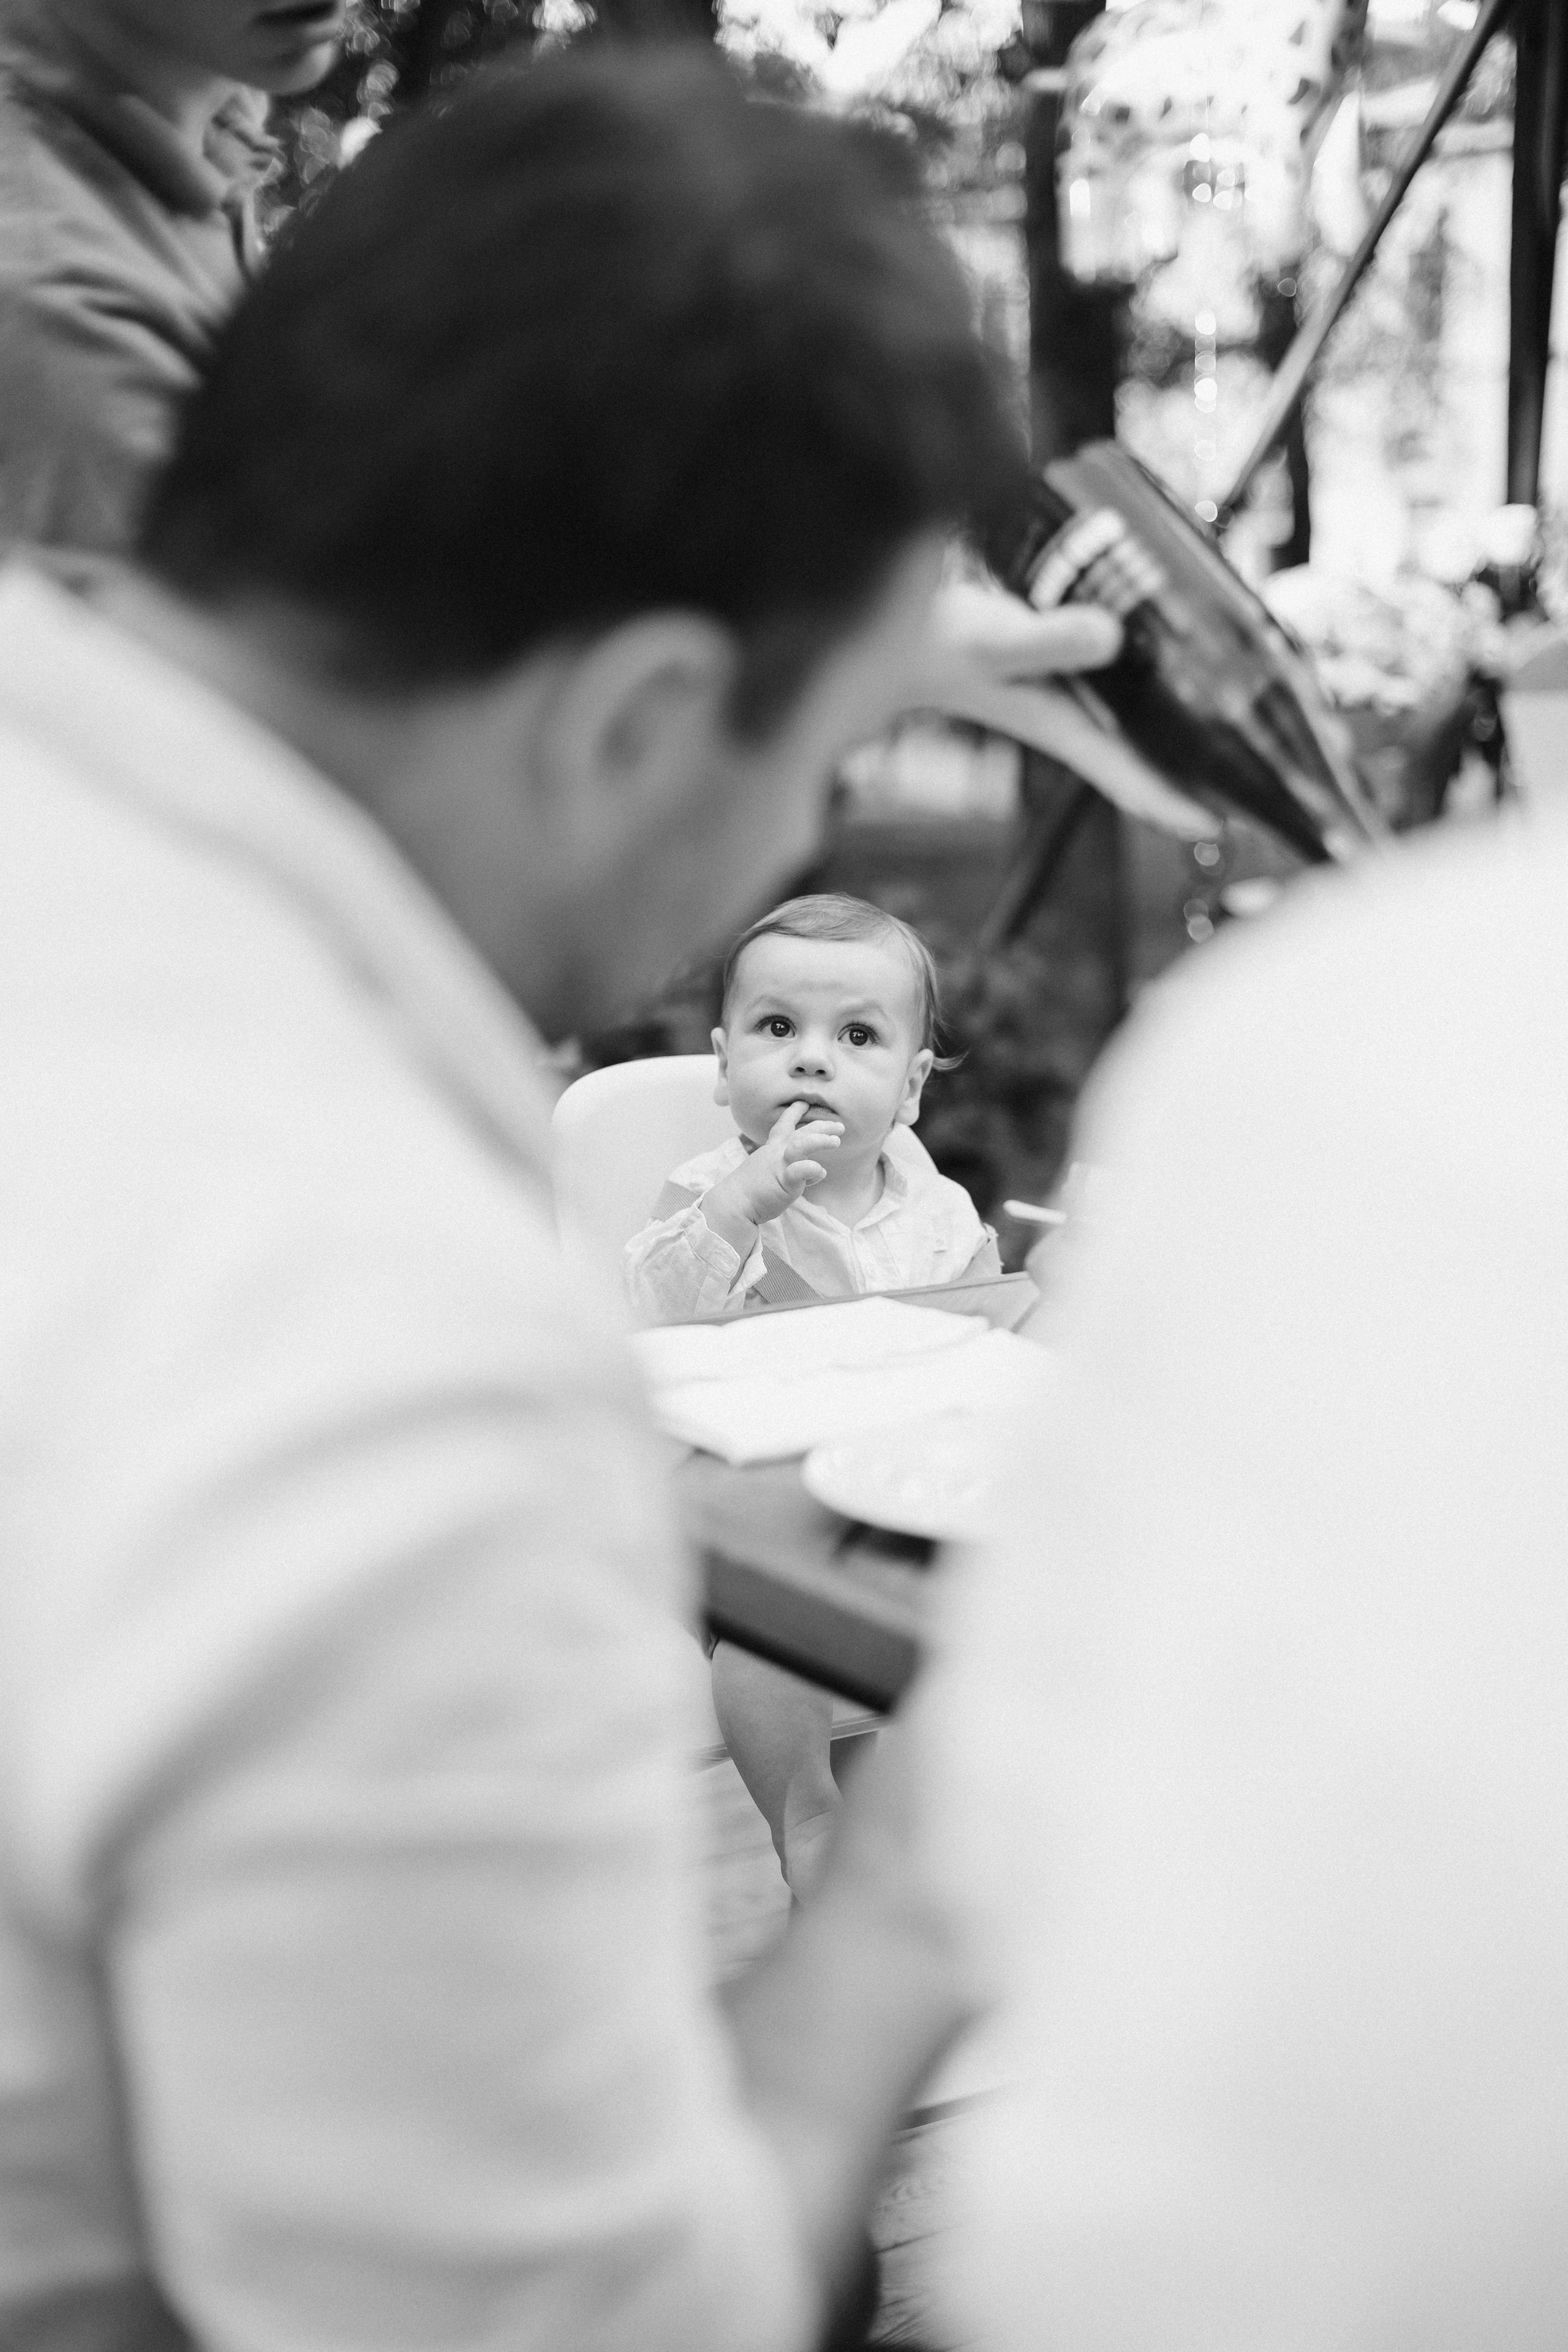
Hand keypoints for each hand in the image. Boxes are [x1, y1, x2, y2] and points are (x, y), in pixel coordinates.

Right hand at [700, 1101, 842, 1252]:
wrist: (732, 1204)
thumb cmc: (749, 1191)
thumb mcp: (769, 1172)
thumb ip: (790, 1168)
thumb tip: (813, 1171)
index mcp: (771, 1150)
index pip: (783, 1126)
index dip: (794, 1113)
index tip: (804, 1104)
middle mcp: (776, 1153)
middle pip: (801, 1132)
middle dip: (822, 1126)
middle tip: (839, 1127)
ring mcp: (780, 1165)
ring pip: (803, 1144)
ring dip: (821, 1140)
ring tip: (836, 1141)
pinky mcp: (784, 1181)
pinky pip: (801, 1170)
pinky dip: (813, 1169)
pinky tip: (821, 1173)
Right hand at [922, 576, 1217, 840]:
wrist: (898, 624)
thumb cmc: (936, 642)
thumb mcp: (992, 641)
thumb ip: (1047, 642)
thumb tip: (1110, 639)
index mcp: (1065, 728)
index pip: (1134, 781)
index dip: (1180, 807)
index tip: (1231, 824)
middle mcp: (1076, 716)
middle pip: (1151, 761)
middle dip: (1201, 776)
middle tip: (1260, 781)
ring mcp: (1072, 690)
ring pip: (1145, 724)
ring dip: (1188, 731)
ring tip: (1244, 724)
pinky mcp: (1068, 657)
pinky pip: (1129, 682)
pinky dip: (1162, 681)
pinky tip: (1187, 657)